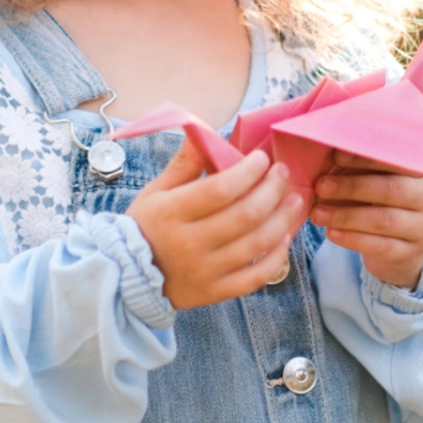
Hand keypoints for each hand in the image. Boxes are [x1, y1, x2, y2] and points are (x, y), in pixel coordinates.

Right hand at [126, 146, 305, 310]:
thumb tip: (203, 130)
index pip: (220, 189)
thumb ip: (182, 164)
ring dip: (282, 220)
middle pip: (245, 215)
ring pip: (255, 245)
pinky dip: (276, 258)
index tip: (262, 158)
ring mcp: (204, 271)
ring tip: (295, 200)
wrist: (126, 277)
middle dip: (272, 190)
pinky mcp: (215, 292)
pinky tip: (284, 238)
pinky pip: (255, 277)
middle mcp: (190, 243)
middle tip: (283, 173)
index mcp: (172, 213)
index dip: (248, 171)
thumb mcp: (155, 191)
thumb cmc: (145, 226)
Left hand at [309, 152, 422, 288]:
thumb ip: (360, 165)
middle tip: (321, 186)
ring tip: (317, 213)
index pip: (396, 160)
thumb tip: (331, 150)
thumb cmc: (381, 203)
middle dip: (352, 187)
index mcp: (421, 171)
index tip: (337, 156)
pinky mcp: (410, 254)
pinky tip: (331, 233)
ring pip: (384, 220)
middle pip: (391, 189)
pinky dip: (352, 239)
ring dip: (346, 216)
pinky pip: (380, 246)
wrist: (401, 249)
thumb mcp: (375, 180)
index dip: (366, 158)